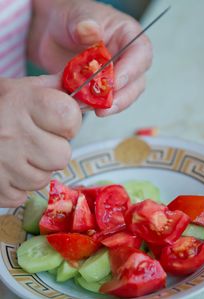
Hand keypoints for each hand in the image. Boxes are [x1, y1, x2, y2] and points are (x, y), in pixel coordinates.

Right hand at [0, 76, 81, 206]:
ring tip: (21, 155)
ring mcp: (2, 162)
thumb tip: (86, 94)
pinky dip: (18, 186)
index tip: (58, 123)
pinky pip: (21, 196)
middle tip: (39, 142)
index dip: (70, 123)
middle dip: (55, 151)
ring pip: (43, 180)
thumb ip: (56, 90)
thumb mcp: (23, 89)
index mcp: (24, 103)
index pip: (70, 118)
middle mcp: (12, 133)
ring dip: (37, 170)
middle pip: (62, 156)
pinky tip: (9, 169)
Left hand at [29, 0, 152, 115]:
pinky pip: (104, 103)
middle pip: (136, 83)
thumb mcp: (76, 16)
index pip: (140, 55)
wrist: (53, 33)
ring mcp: (116, 77)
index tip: (113, 83)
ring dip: (106, 106)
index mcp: (128, 36)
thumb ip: (83, 24)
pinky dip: (92, 107)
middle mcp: (127, 60)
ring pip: (123, 97)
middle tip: (103, 106)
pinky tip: (79, 106)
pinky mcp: (103, 90)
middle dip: (121, 98)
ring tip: (86, 106)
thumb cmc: (71, 18)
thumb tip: (90, 30)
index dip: (130, 72)